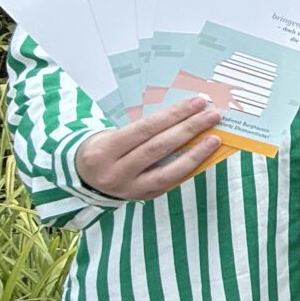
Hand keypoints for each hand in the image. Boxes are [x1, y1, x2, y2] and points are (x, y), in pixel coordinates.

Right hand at [74, 96, 223, 200]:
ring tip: (215, 138)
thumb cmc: (104, 147)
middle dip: (189, 129)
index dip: (174, 115)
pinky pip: (170, 182)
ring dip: (195, 153)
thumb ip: (143, 128)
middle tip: (212, 115)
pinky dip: (188, 168)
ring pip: (168, 171)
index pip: (145, 129)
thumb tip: (183, 114)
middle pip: (158, 147)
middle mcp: (115, 172)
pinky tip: (203, 156)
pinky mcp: (142, 197)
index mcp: (104, 150)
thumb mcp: (111, 133)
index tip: (197, 103)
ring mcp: (129, 189)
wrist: (84, 177)